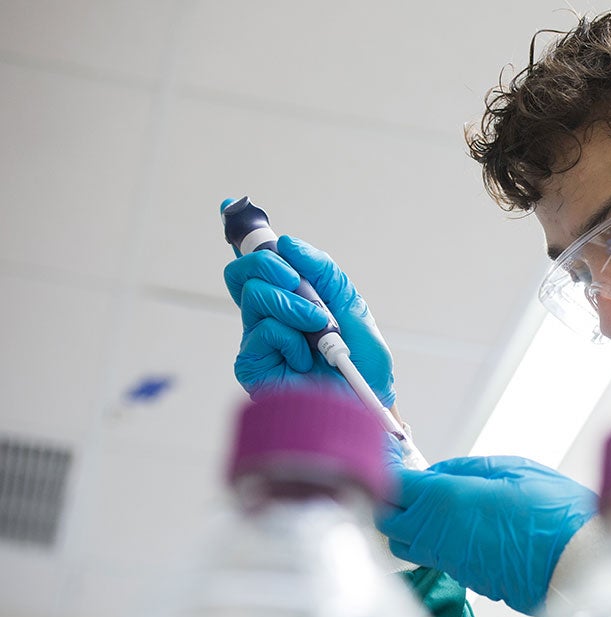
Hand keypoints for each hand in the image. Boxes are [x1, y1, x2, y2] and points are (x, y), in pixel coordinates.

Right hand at [223, 231, 394, 404]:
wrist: (367, 404)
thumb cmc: (362, 363)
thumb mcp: (353, 307)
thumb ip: (324, 274)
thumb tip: (287, 244)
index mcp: (290, 298)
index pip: (259, 262)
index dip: (244, 235)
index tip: (230, 206)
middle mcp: (269, 316)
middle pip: (243, 271)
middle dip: (272, 265)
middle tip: (299, 282)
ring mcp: (258, 340)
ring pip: (255, 294)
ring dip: (294, 304)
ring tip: (319, 327)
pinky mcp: (252, 364)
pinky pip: (262, 330)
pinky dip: (290, 337)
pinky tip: (305, 358)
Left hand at [376, 456, 597, 614]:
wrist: (577, 562)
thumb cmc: (553, 512)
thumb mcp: (513, 470)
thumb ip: (467, 469)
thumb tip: (438, 473)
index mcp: (445, 500)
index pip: (393, 485)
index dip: (388, 468)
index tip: (393, 457)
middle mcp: (438, 535)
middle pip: (389, 521)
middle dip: (392, 500)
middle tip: (412, 482)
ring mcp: (450, 561)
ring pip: (406, 544)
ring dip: (409, 524)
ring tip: (433, 505)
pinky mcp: (465, 578)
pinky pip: (434, 557)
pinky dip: (434, 541)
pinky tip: (459, 526)